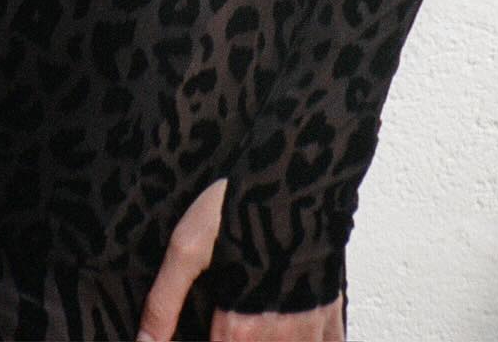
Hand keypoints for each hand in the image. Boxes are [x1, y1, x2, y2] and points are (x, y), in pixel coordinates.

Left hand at [135, 177, 345, 341]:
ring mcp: (312, 329)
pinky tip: (297, 332)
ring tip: (253, 327)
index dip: (206, 341)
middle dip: (235, 340)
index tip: (208, 328)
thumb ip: (163, 302)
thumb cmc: (240, 206)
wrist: (297, 173)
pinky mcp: (333, 312)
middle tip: (227, 322)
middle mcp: (280, 338)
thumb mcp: (188, 247)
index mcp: (241, 329)